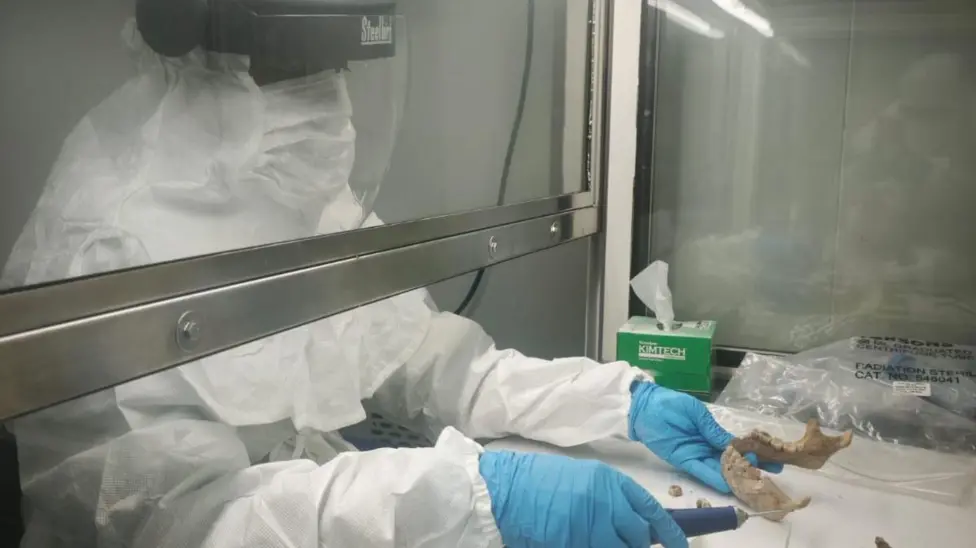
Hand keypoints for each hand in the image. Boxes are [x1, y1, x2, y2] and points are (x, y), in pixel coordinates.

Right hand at [479, 450, 687, 547]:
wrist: (506, 488)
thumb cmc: (540, 483)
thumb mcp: (582, 481)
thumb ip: (610, 499)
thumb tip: (635, 525)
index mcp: (610, 481)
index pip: (650, 511)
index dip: (670, 533)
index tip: (680, 547)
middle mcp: (606, 501)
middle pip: (638, 536)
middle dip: (637, 546)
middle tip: (628, 544)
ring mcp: (590, 523)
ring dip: (616, 547)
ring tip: (596, 537)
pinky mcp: (574, 541)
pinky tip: (580, 541)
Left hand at [629, 382, 783, 492]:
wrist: (643, 407)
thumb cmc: (669, 403)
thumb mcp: (696, 412)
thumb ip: (713, 429)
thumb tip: (733, 443)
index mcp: (711, 431)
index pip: (736, 445)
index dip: (752, 453)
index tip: (771, 460)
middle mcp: (706, 445)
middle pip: (730, 460)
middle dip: (748, 469)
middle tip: (767, 477)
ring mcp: (695, 454)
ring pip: (718, 469)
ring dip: (733, 477)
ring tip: (751, 485)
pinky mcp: (683, 460)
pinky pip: (701, 471)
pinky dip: (713, 478)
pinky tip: (727, 484)